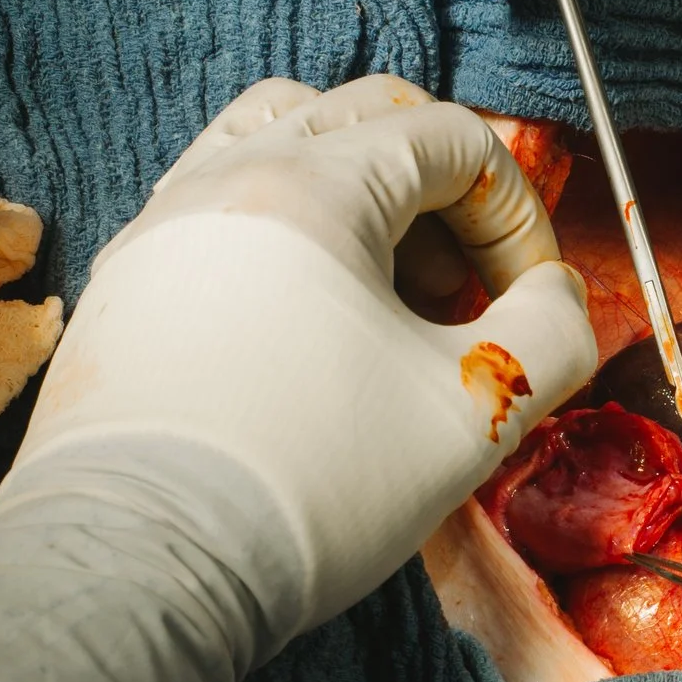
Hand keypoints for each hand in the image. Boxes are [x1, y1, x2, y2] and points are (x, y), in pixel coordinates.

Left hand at [0, 75, 596, 681]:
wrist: (140, 566)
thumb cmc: (314, 484)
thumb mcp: (475, 415)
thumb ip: (552, 335)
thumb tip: (557, 297)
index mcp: (319, 185)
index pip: (451, 139)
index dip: (517, 214)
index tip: (526, 301)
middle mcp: (228, 176)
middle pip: (362, 114)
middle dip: (440, 188)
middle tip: (463, 288)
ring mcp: (163, 224)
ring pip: (275, 137)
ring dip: (355, 188)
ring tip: (382, 286)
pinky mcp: (125, 284)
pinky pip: (217, 203)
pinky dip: (283, 227)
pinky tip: (305, 322)